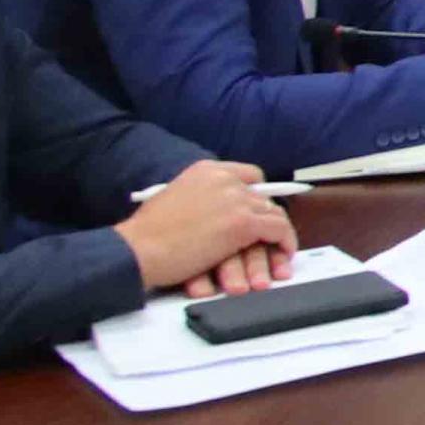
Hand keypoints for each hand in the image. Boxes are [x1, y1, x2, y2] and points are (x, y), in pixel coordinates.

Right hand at [116, 160, 299, 292]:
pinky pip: (279, 229)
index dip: (257, 194)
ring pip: (274, 213)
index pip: (248, 175)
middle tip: (270, 236)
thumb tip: (217, 212)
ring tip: (280, 250)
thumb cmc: (147, 234)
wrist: (139, 249)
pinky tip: (284, 253)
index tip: (260, 209)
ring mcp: (236, 200)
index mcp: (206, 170)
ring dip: (278, 234)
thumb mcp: (174, 199)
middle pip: (263, 196)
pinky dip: (286, 242)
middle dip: (267, 218)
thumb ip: (200, 198)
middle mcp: (225, 179)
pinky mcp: (244, 223)